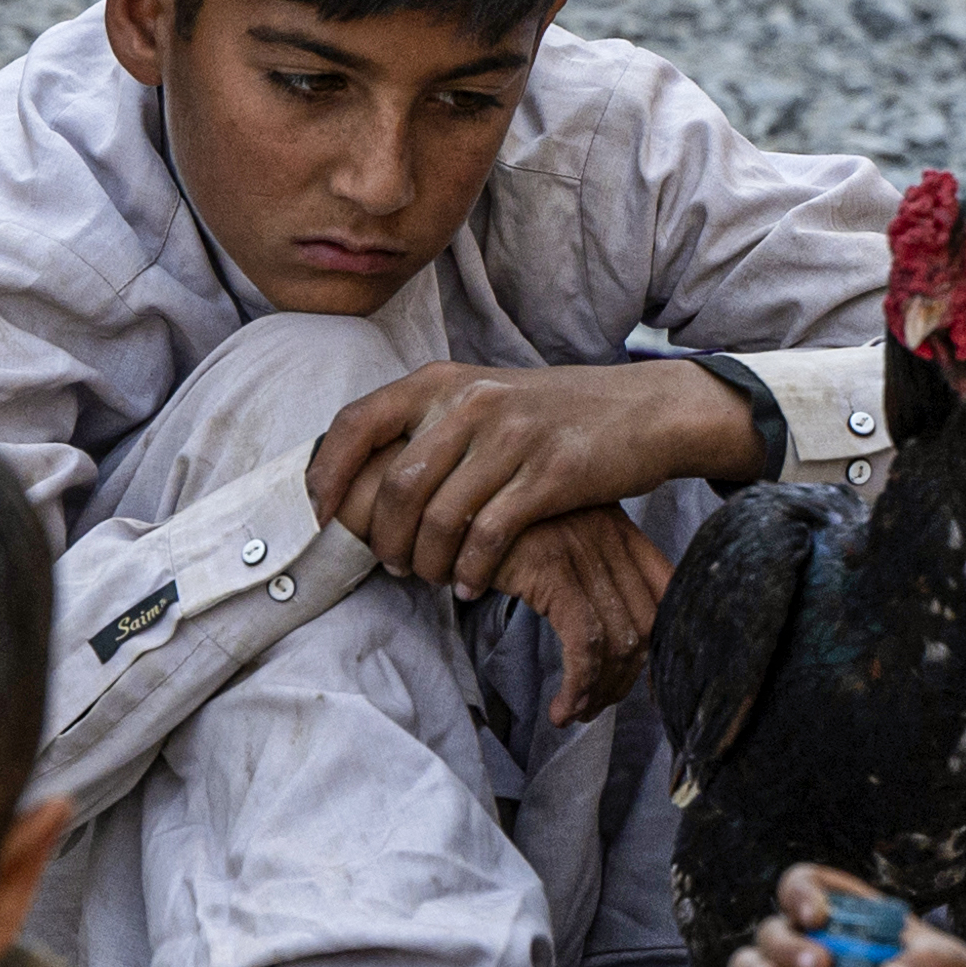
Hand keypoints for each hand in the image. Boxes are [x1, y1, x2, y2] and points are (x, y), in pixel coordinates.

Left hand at [310, 357, 752, 599]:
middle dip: (383, 537)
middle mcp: (472, 402)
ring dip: (426, 562)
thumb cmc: (555, 414)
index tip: (322, 517)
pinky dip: (471, 569)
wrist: (643, 411)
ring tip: (432, 579)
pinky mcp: (551, 474)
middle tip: (389, 564)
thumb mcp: (484, 397)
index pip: (357, 423)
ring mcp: (513, 437)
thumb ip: (429, 423)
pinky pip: (489, 535)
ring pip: (440, 517)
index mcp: (443, 381)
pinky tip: (472, 585)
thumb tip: (362, 471)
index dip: (329, 475)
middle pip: (397, 485)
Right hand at [495, 505, 675, 725]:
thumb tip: (607, 637)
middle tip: (596, 706)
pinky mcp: (552, 568)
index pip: (668, 588)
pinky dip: (580, 684)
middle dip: (625, 678)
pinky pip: (583, 642)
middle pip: (646, 624)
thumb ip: (584, 571)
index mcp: (616, 526)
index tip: (654, 683)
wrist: (443, 503)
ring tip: (576, 713)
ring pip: (618, 640)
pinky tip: (562, 707)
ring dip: (600, 691)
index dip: (669, 643)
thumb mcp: (548, 540)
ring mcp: (583, 549)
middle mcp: (609, 533)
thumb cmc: (490, 530)